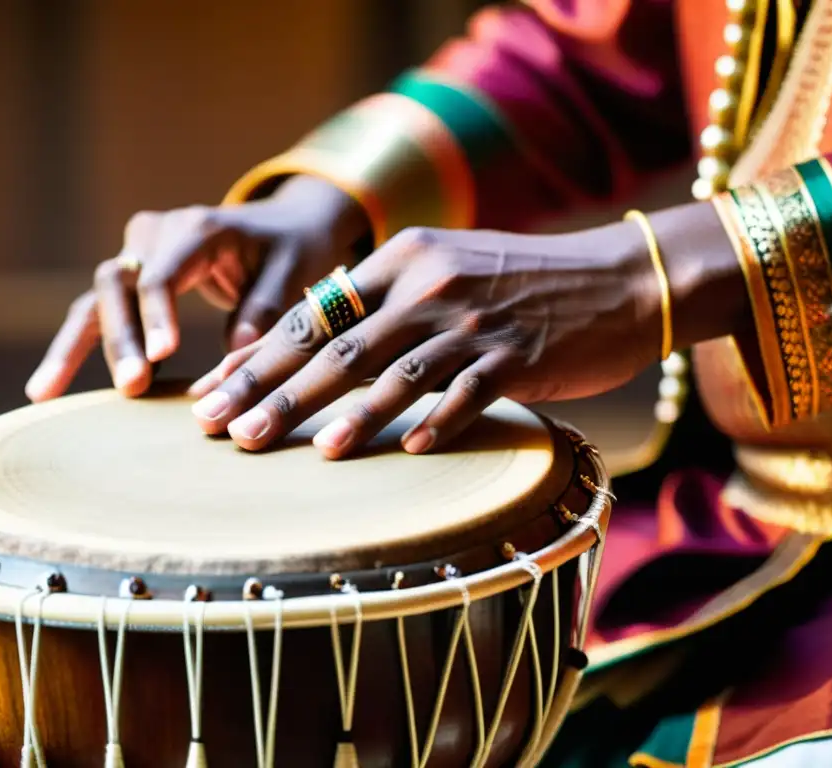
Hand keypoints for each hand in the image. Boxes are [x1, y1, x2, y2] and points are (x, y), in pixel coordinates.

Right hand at [25, 175, 367, 401]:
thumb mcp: (294, 269)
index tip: (164, 355)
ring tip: (44, 392)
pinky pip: (96, 314)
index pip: (163, 272)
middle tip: (131, 386)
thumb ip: (267, 306)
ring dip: (76, 346)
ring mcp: (137, 256)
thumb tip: (237, 354)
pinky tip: (45, 390)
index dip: (158, 314)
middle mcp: (156, 235)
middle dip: (120, 337)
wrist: (283, 226)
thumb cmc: (293, 249)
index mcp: (197, 228)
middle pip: (118, 284)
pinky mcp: (132, 281)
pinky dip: (74, 348)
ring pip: (95, 299)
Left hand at [189, 203, 745, 458]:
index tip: (213, 394)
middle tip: (225, 429)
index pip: (312, 314)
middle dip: (274, 391)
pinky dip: (435, 422)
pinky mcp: (518, 355)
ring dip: (344, 416)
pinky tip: (405, 451)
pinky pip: (467, 393)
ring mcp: (473, 321)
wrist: (618, 278)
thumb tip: (318, 342)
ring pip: (395, 372)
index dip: (257, 357)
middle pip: (337, 346)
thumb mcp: (445, 268)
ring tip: (303, 451)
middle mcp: (429, 285)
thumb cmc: (521, 282)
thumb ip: (385, 301)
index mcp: (402, 259)